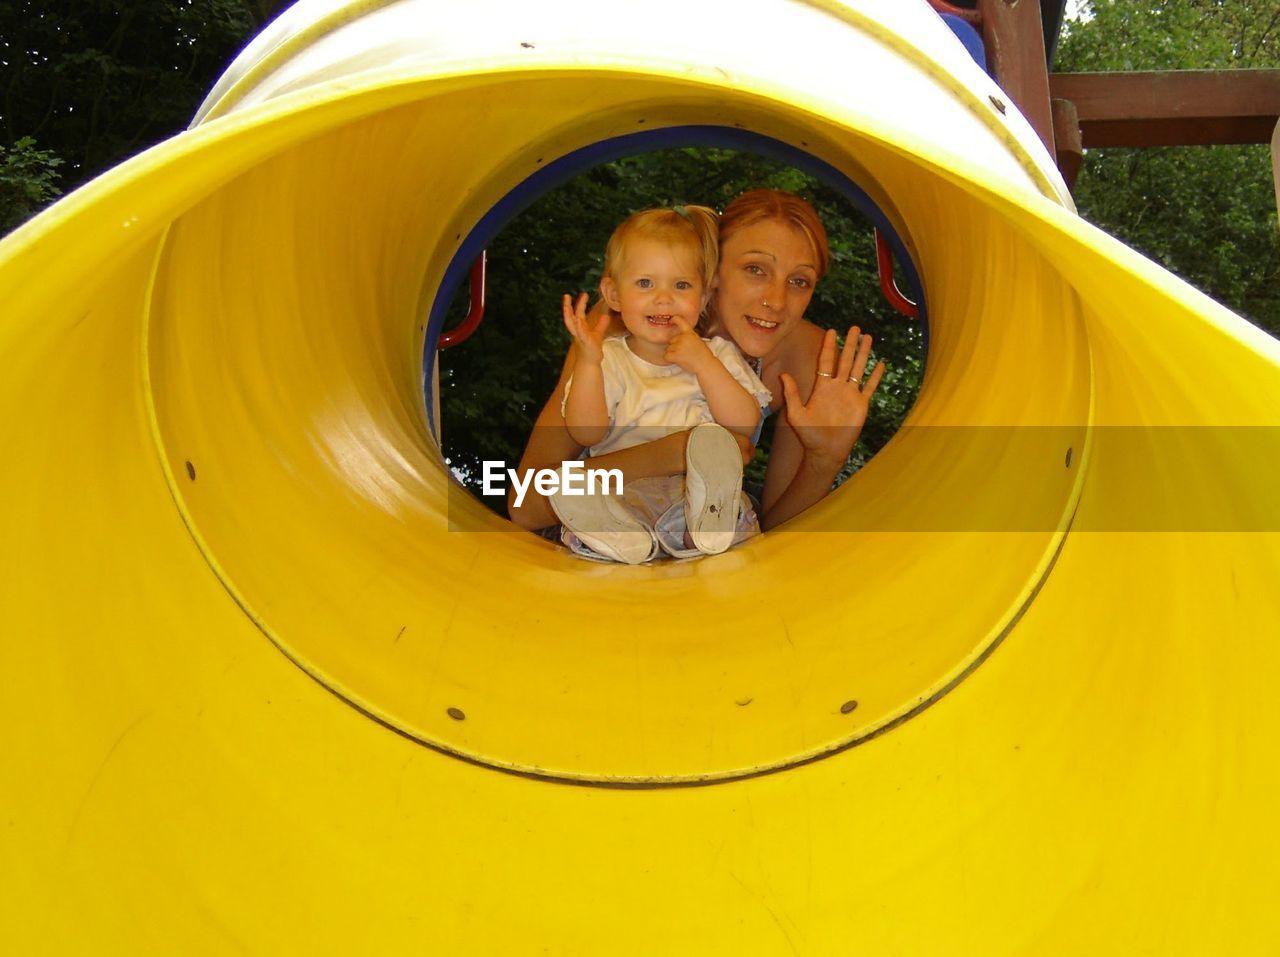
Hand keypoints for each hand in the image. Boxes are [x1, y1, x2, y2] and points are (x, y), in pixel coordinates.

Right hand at [562, 292, 610, 363]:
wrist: (591, 362)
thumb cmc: (592, 349)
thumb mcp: (598, 334)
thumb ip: (601, 325)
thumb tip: (606, 316)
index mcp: (580, 328)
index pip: (578, 313)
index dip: (580, 303)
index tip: (584, 293)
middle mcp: (577, 331)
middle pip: (570, 317)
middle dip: (567, 307)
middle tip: (566, 295)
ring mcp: (579, 337)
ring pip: (571, 325)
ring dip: (568, 315)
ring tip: (567, 306)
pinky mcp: (584, 343)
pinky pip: (580, 334)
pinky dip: (579, 328)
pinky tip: (578, 322)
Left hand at [663, 316, 713, 373]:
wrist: (706, 365)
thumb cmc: (703, 355)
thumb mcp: (698, 341)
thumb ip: (688, 337)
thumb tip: (679, 338)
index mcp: (690, 333)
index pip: (681, 321)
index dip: (675, 320)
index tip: (671, 320)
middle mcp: (684, 337)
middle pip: (671, 340)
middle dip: (674, 346)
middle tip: (683, 353)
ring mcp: (679, 346)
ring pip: (668, 349)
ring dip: (673, 354)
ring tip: (683, 358)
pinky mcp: (676, 354)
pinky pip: (666, 356)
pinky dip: (670, 359)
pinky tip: (677, 361)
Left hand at [779, 326, 885, 464]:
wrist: (825, 451)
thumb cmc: (809, 435)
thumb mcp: (796, 414)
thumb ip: (792, 394)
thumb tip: (783, 375)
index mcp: (822, 387)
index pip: (827, 361)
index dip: (829, 346)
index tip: (832, 331)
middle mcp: (837, 387)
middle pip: (845, 360)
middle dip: (850, 344)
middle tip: (855, 327)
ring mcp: (850, 394)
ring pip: (859, 369)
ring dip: (864, 353)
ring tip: (869, 338)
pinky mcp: (861, 404)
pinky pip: (870, 387)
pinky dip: (875, 376)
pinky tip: (881, 363)